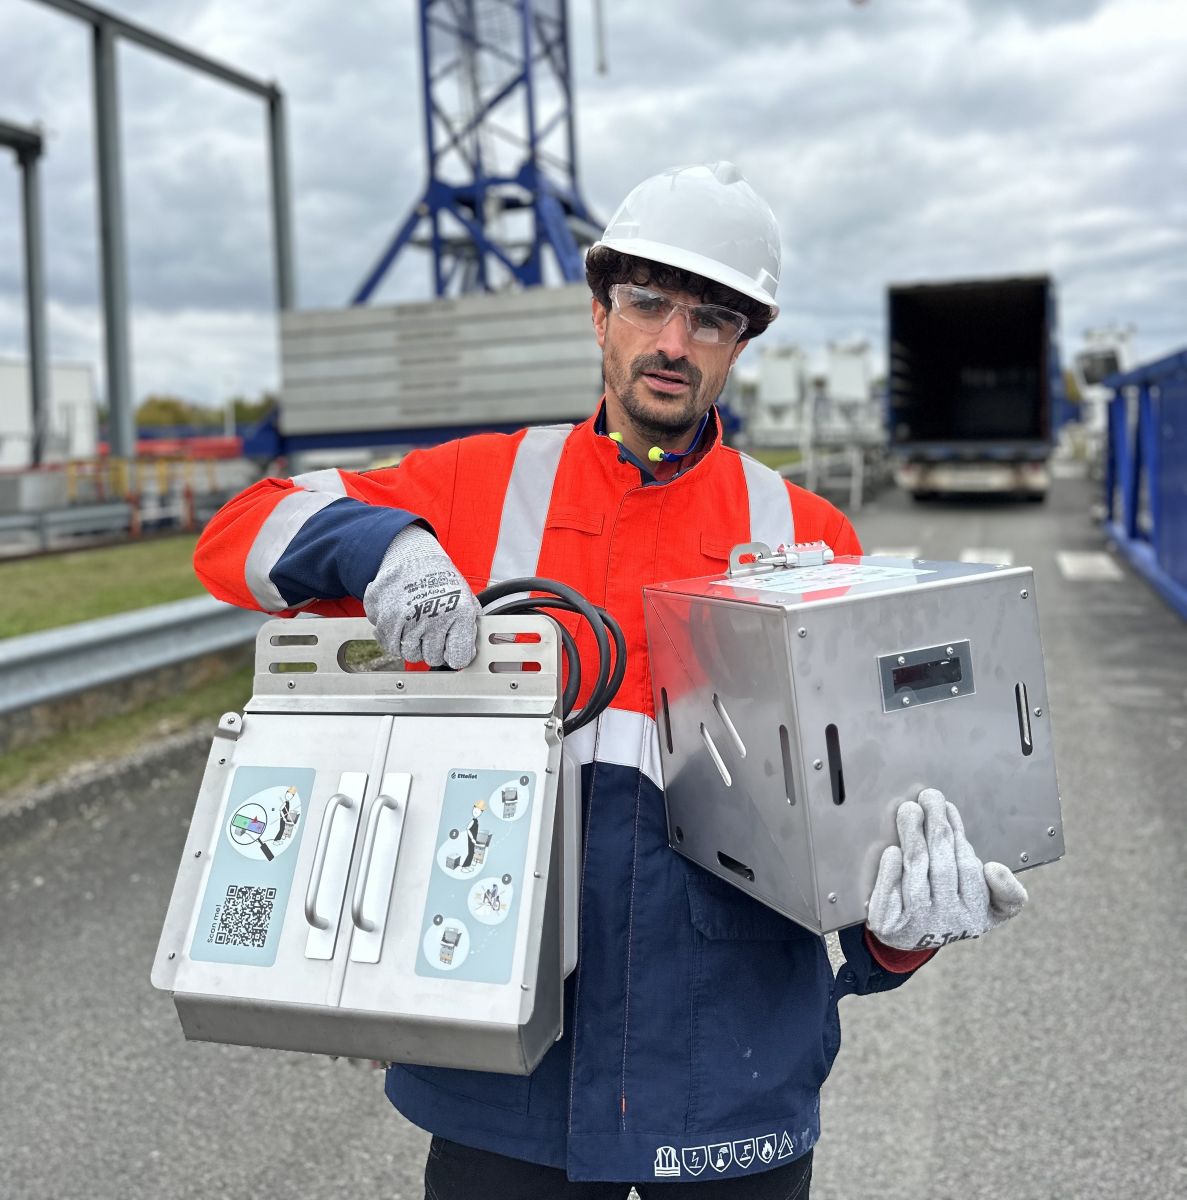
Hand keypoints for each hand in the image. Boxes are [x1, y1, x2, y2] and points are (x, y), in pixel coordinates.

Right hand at [362, 525, 479, 667]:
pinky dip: (395, 639)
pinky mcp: (385, 618)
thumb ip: (469, 627)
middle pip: (433, 658)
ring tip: (418, 625)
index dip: (456, 655)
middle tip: (433, 631)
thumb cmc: (440, 578)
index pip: (459, 658)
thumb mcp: (465, 598)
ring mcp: (407, 619)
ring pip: (410, 654)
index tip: (454, 650)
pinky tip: (402, 624)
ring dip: (414, 644)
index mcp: (458, 613)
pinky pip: (390, 645)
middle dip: (435, 649)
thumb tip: (468, 654)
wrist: (412, 557)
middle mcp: (432, 618)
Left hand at [866, 788, 1027, 950]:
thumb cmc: (952, 907)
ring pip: (916, 875)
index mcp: (977, 915)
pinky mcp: (889, 926)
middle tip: (928, 798)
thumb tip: (995, 869)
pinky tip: (891, 851)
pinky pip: (889, 899)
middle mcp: (948, 922)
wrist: (912, 935)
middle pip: (942, 867)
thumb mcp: (991, 907)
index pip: (969, 868)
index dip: (958, 834)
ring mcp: (917, 926)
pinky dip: (890, 874)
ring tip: (909, 810)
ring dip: (913, 839)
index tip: (948, 807)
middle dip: (936, 828)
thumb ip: (1008, 893)